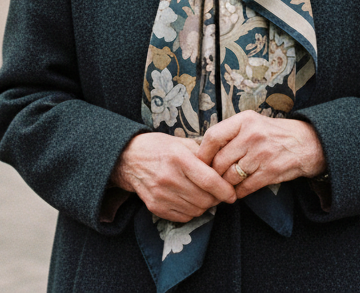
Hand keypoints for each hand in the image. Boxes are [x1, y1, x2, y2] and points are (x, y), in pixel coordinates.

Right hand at [111, 132, 236, 222]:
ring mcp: (161, 194)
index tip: (232, 194)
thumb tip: (224, 167)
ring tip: (201, 194)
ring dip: (204, 205)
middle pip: (204, 199)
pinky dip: (191, 211)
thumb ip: (203, 154)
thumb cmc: (158, 147)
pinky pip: (183, 217)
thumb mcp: (180, 142)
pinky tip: (188, 199)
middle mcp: (169, 178)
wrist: (127, 159)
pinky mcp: (155, 207)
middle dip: (216, 199)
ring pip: (196, 210)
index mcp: (178, 158)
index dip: (225, 190)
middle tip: (217, 193)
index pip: (209, 180)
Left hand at [195, 110, 325, 199]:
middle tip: (211, 180)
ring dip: (226, 185)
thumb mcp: (252, 123)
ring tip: (225, 186)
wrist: (308, 143)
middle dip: (213, 174)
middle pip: (220, 161)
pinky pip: (246, 187)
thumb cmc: (273, 133)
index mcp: (244, 120)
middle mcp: (252, 135)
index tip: (198, 163)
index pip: (213, 136)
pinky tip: (238, 191)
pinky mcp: (272, 171)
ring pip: (231, 176)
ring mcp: (263, 154)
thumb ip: (230, 133)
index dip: (202, 153)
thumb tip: (203, 151)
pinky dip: (239, 192)